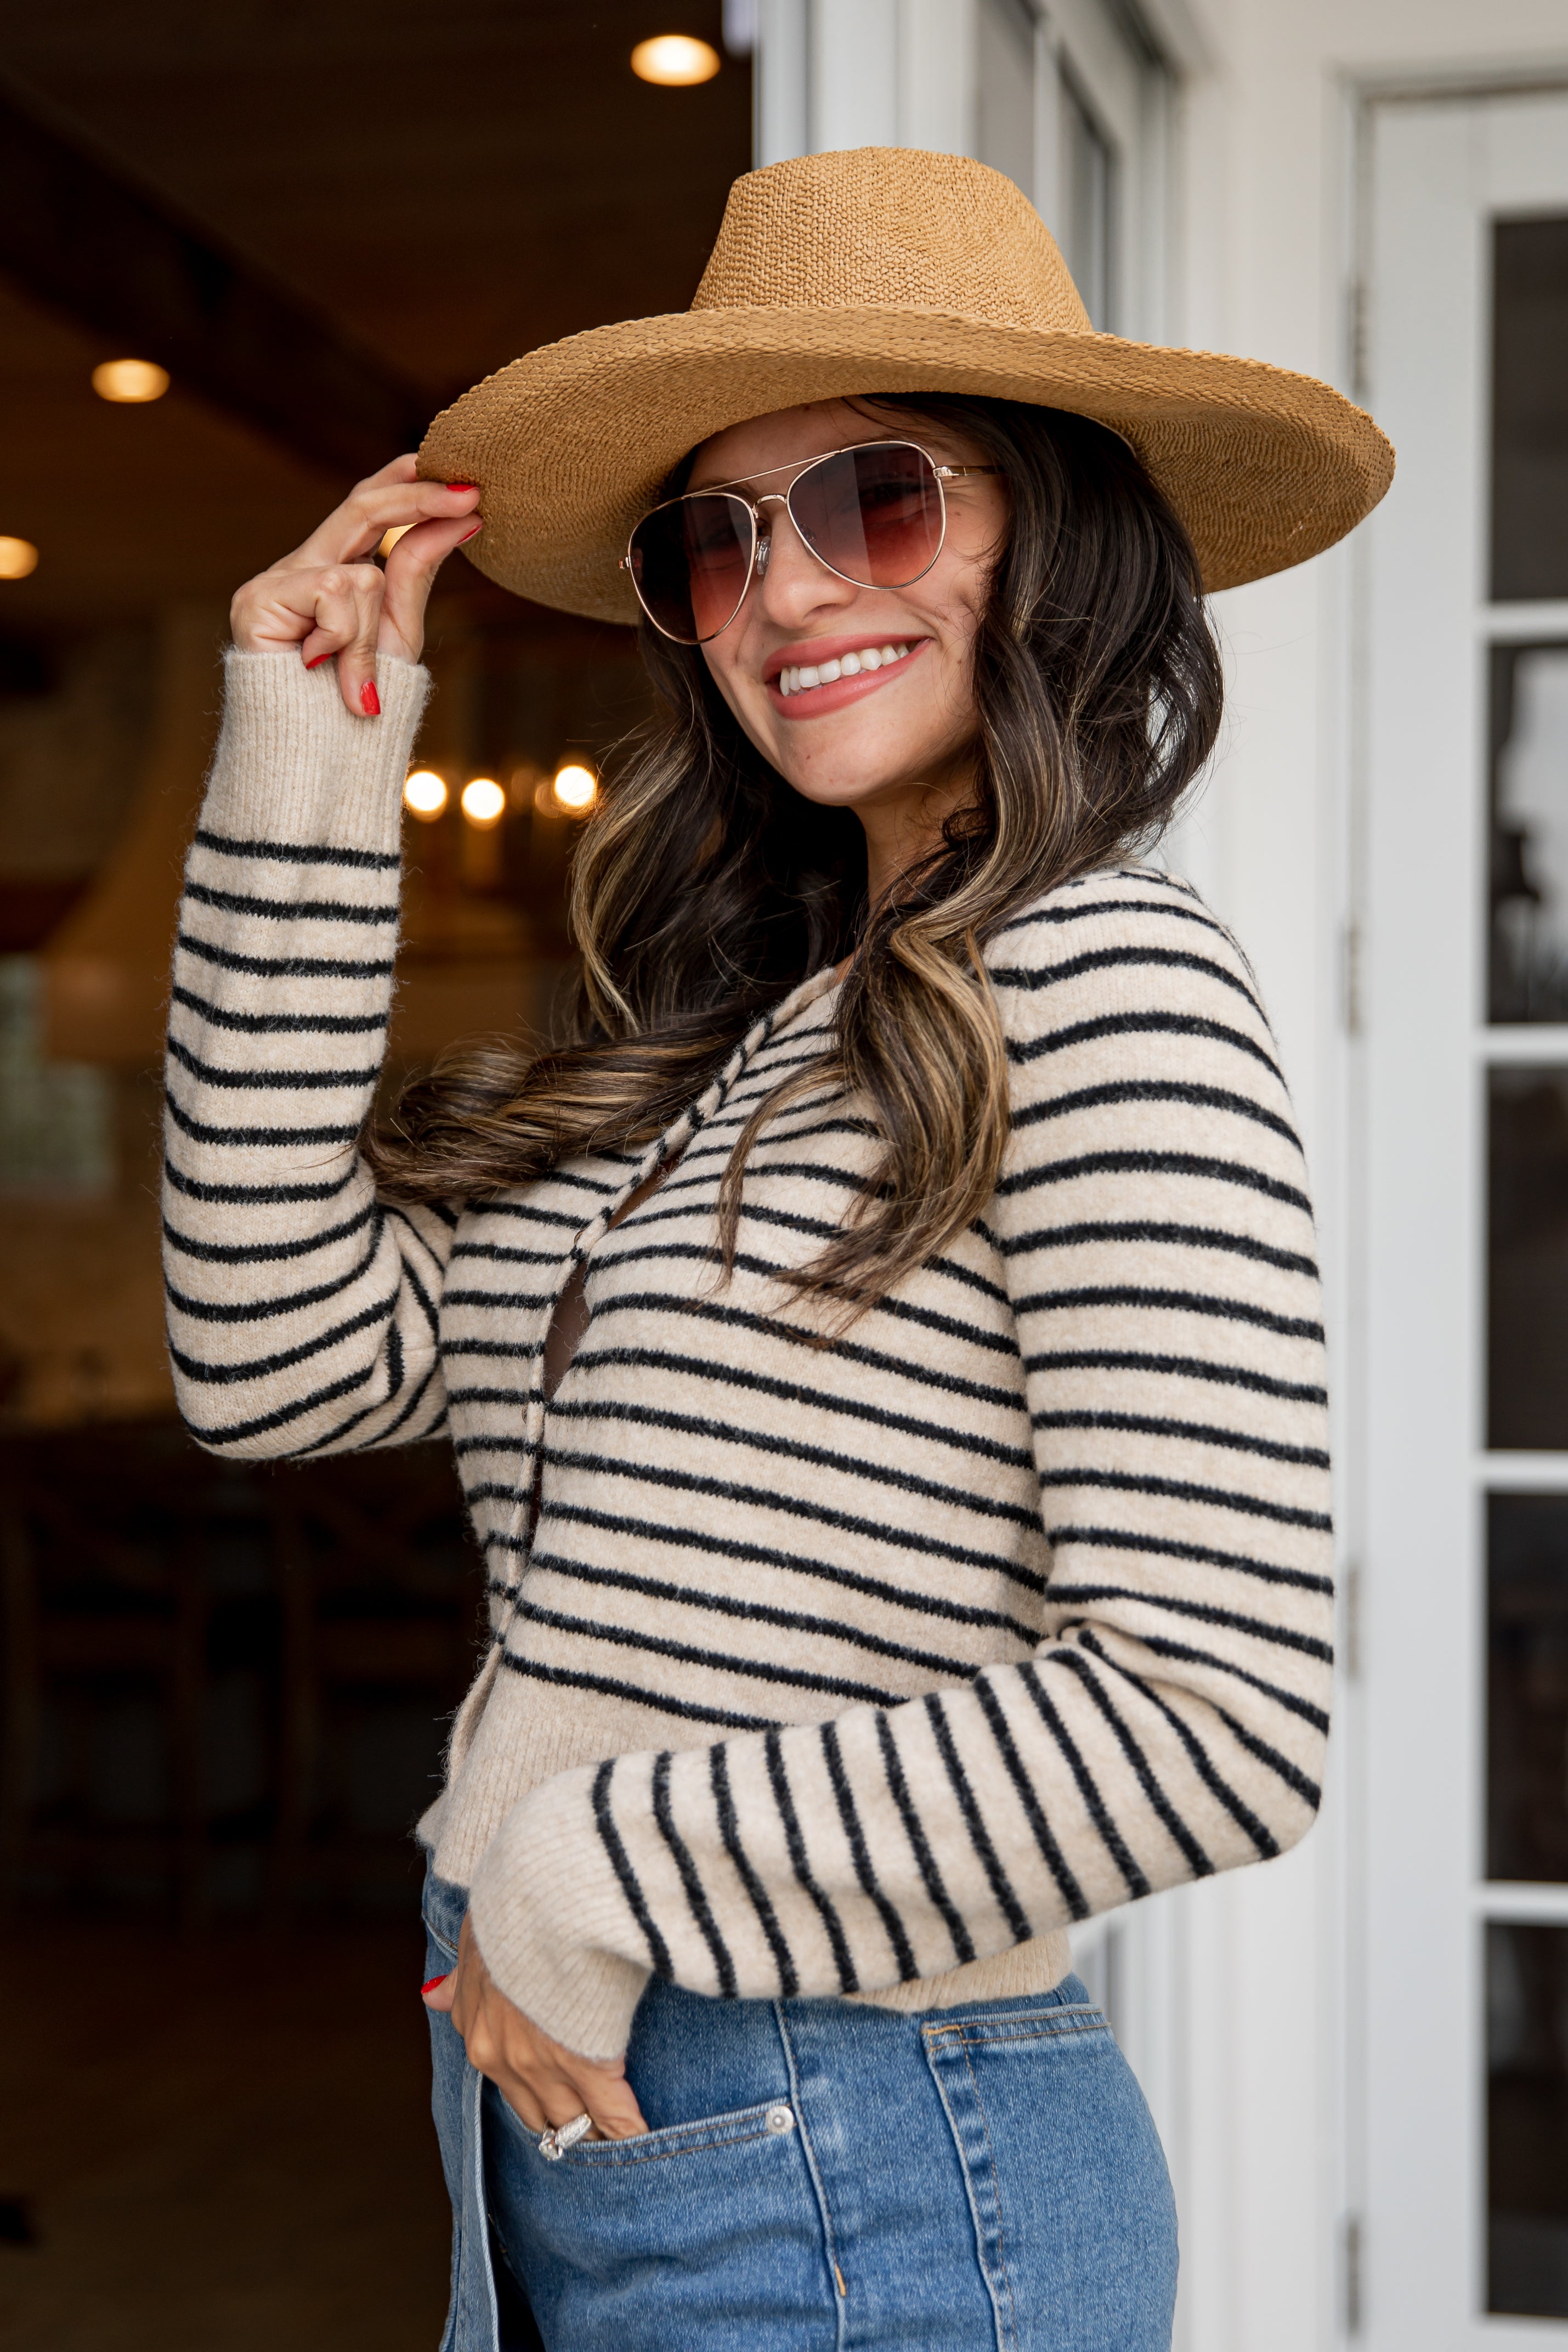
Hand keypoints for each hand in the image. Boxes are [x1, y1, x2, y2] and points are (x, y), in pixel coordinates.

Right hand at [230, 455, 481, 716]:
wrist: (315, 759)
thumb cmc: (357, 706)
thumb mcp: (398, 633)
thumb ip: (417, 572)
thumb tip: (463, 517)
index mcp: (333, 572)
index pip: (369, 508)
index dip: (409, 485)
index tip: (462, 477)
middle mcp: (302, 567)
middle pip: (361, 507)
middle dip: (418, 499)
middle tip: (471, 496)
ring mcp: (275, 581)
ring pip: (361, 575)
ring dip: (369, 637)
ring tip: (353, 682)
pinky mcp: (257, 600)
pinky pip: (333, 594)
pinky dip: (342, 638)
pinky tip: (317, 665)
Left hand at [423, 1913, 648, 2141]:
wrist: (542, 1898)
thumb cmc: (510, 1910)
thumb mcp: (475, 1942)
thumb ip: (460, 1979)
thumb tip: (432, 1996)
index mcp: (479, 2036)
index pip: (510, 2088)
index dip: (539, 2100)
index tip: (558, 2110)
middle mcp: (506, 2062)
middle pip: (540, 2118)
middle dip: (566, 2132)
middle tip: (592, 2141)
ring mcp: (547, 2067)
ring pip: (572, 2125)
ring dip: (595, 2138)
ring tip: (618, 2150)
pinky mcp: (590, 2063)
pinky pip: (613, 2115)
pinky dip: (628, 2131)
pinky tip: (641, 2140)